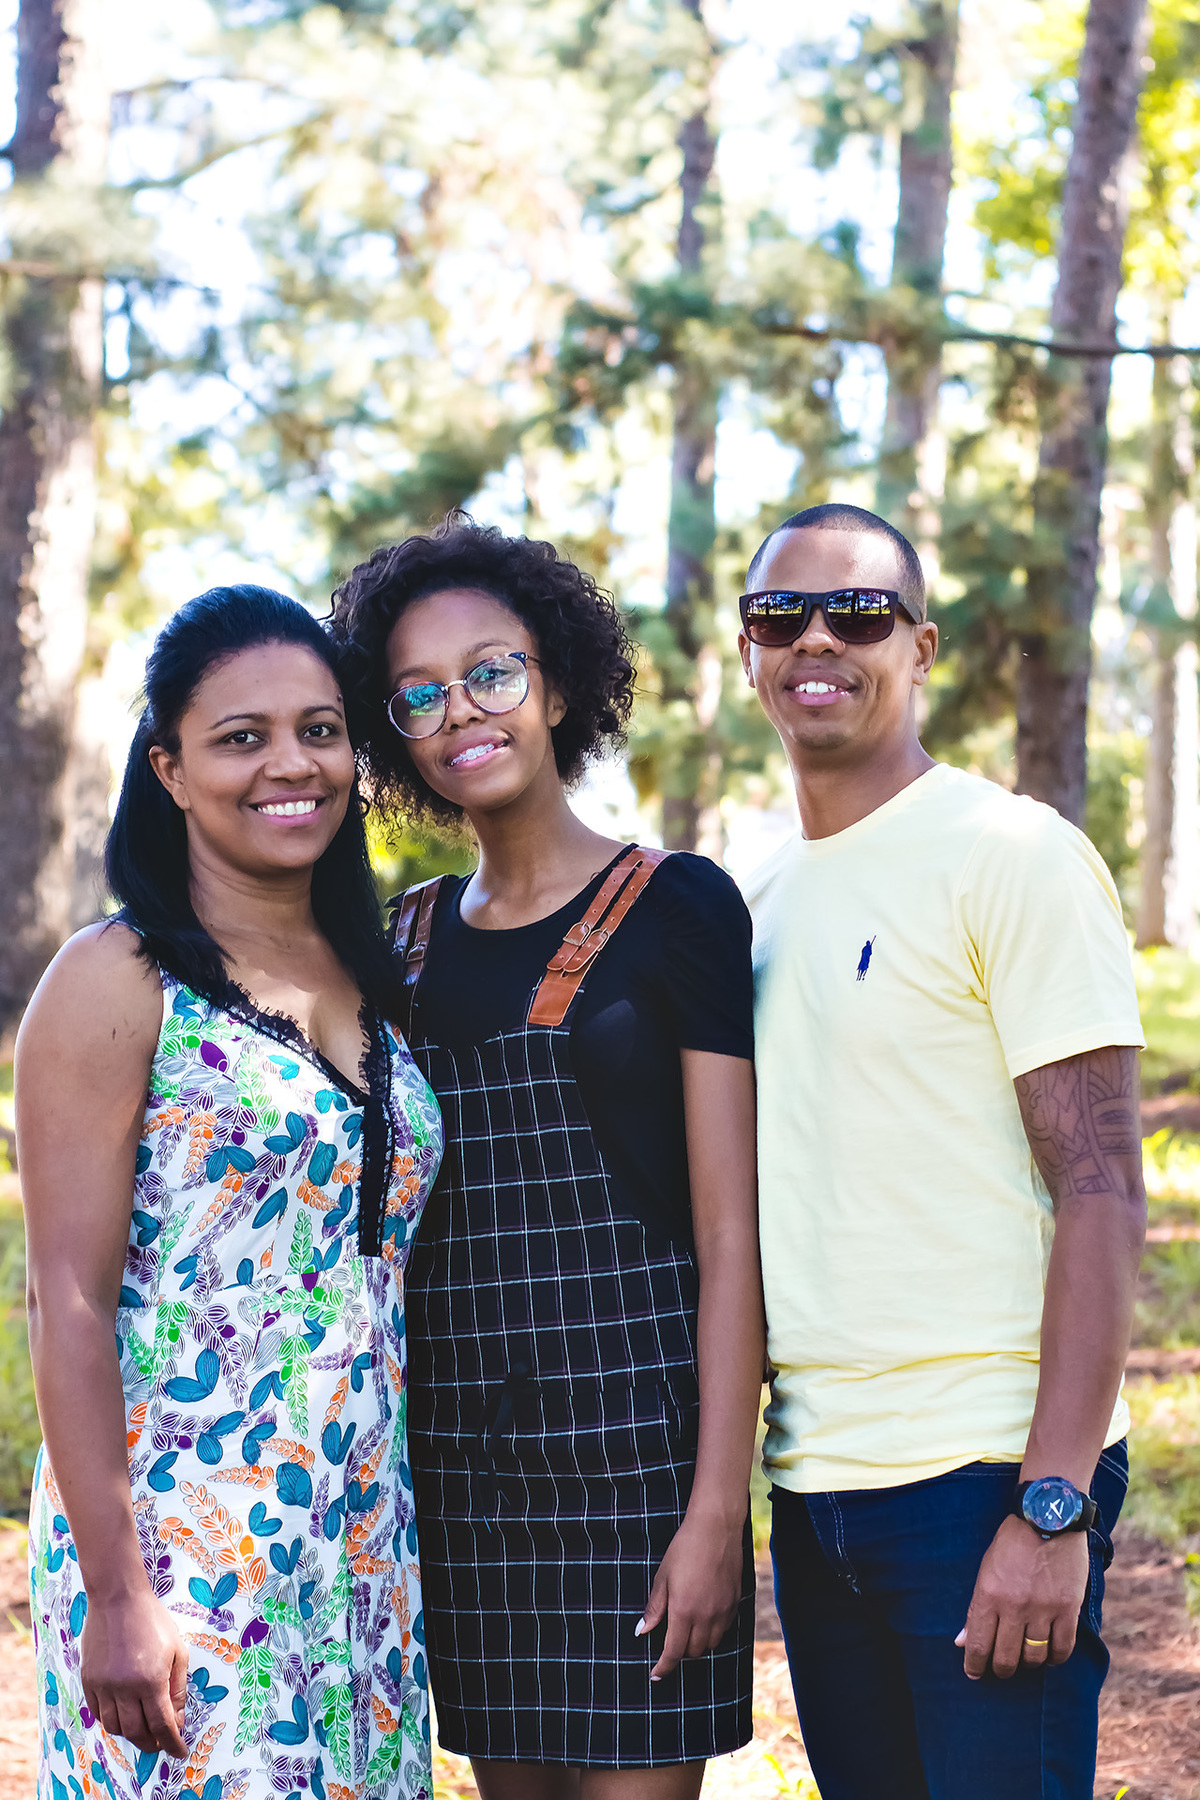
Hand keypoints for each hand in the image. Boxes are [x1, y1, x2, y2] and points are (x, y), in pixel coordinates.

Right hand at [80, 1588, 188, 1756]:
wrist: (118, 1598)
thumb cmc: (153, 1620)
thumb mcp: (177, 1650)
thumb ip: (177, 1688)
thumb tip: (178, 1720)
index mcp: (151, 1680)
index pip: (162, 1726)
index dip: (172, 1743)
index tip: (180, 1752)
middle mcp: (125, 1687)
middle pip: (137, 1732)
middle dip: (152, 1743)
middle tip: (162, 1744)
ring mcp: (103, 1685)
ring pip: (115, 1727)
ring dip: (131, 1734)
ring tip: (144, 1730)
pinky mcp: (88, 1680)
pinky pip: (99, 1713)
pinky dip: (112, 1720)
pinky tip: (124, 1714)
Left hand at [636, 1509, 744, 1680]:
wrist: (716, 1527)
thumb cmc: (685, 1548)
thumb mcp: (663, 1577)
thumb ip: (655, 1608)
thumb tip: (642, 1631)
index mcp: (684, 1611)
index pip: (674, 1652)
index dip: (664, 1666)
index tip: (656, 1674)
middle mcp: (706, 1616)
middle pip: (693, 1652)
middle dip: (680, 1652)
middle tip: (670, 1641)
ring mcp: (723, 1611)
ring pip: (710, 1644)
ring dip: (698, 1644)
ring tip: (687, 1629)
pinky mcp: (735, 1603)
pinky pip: (724, 1629)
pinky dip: (713, 1631)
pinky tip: (705, 1617)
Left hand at [955, 1514, 1089, 1679]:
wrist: (1049, 1517)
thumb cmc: (1012, 1543)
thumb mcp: (986, 1569)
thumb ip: (976, 1607)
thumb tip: (961, 1641)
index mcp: (988, 1594)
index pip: (977, 1642)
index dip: (974, 1664)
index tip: (973, 1673)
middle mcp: (1014, 1605)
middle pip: (1006, 1656)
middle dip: (1001, 1669)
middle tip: (1002, 1669)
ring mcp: (1043, 1608)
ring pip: (1034, 1657)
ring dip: (1028, 1663)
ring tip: (1025, 1658)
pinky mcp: (1068, 1608)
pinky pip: (1062, 1648)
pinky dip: (1054, 1658)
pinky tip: (1049, 1655)